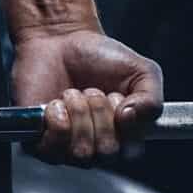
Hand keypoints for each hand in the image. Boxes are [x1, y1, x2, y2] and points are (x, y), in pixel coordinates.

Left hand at [10, 27, 163, 164]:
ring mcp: (66, 147)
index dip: (128, 126)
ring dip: (80, 114)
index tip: (121, 100)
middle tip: (94, 91)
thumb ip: (152, 99)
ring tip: (74, 93)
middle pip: (107, 152)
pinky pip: (52, 149)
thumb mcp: (141, 71)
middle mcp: (95, 146)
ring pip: (82, 152)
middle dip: (101, 114)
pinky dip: (58, 119)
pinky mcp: (39, 141)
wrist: (61, 39)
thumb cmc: (100, 57)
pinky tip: (57, 103)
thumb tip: (133, 118)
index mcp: (123, 136)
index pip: (132, 153)